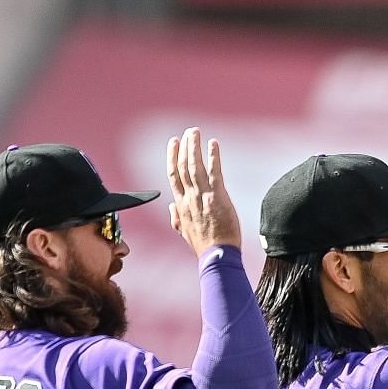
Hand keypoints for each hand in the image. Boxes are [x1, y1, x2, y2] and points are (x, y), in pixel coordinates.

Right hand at [167, 127, 240, 254]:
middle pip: (182, 166)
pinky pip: (214, 172)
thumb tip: (170, 207)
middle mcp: (189, 197)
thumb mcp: (184, 232)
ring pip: (195, 165)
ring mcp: (202, 196)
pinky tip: (213, 144)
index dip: (172, 157)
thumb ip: (176, 218)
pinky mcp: (217, 197)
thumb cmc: (204, 246)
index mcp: (181, 204)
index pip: (173, 175)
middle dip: (184, 147)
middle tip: (188, 132)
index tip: (174, 143)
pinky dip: (213, 156)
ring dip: (195, 146)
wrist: (217, 256)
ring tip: (196, 132)